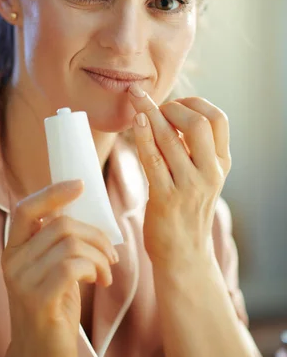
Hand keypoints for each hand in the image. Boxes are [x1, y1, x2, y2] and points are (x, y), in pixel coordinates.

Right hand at [1, 180, 118, 356]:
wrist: (41, 353)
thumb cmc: (54, 306)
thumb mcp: (51, 267)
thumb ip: (56, 240)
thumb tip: (80, 208)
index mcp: (13, 249)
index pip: (26, 208)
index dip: (53, 192)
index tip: (81, 184)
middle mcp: (12, 261)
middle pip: (61, 224)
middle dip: (96, 235)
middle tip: (112, 254)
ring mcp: (22, 281)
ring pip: (71, 244)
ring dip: (100, 255)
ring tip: (107, 272)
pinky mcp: (38, 299)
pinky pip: (73, 266)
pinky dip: (95, 269)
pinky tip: (100, 281)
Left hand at [127, 84, 230, 269]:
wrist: (184, 256)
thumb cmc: (187, 210)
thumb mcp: (202, 176)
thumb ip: (193, 148)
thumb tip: (171, 113)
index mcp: (221, 163)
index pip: (219, 119)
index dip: (194, 103)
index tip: (174, 103)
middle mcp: (210, 172)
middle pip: (199, 123)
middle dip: (172, 106)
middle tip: (153, 105)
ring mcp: (190, 186)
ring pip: (170, 138)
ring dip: (150, 113)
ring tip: (136, 100)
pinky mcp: (166, 198)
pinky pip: (152, 158)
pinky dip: (143, 135)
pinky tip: (135, 121)